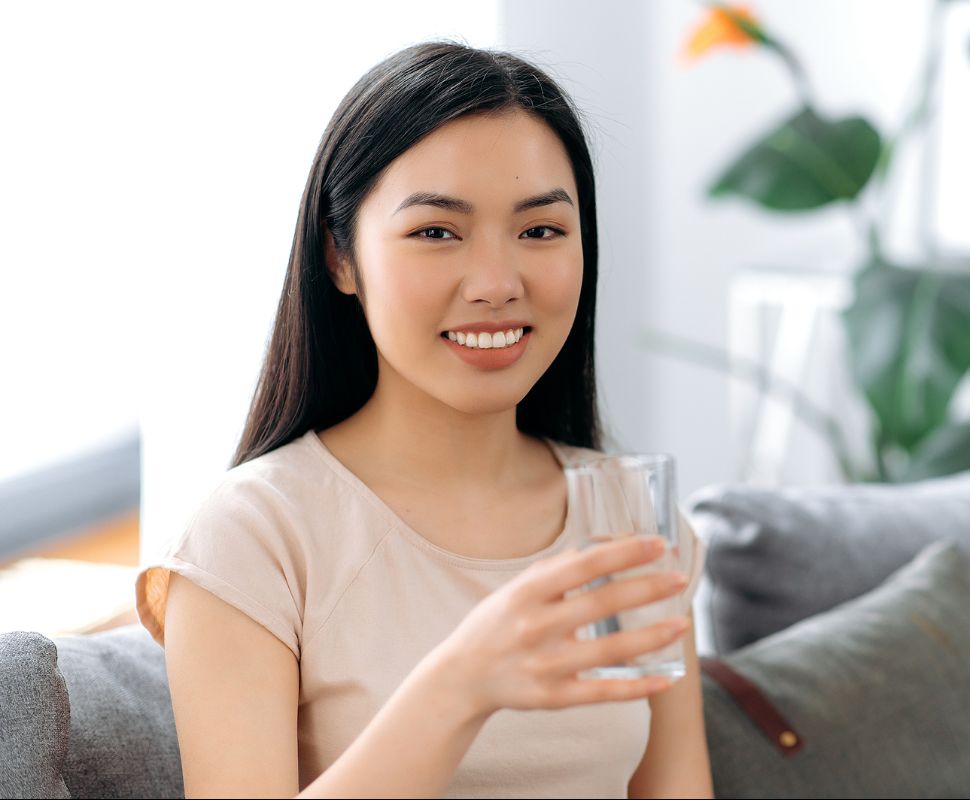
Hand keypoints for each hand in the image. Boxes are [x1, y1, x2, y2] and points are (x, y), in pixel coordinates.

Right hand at [431, 535, 689, 716]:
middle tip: (680, 578)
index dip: (624, 552)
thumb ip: (554, 570)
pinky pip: (603, 692)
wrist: (460, 677)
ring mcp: (545, 664)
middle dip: (648, 587)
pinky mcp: (552, 697)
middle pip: (603, 603)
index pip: (584, 565)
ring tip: (682, 624)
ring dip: (652, 636)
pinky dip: (637, 687)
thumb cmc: (494, 625)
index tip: (658, 544)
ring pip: (611, 650)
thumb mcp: (514, 589)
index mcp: (527, 592)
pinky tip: (665, 680)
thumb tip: (597, 549)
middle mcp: (536, 626)